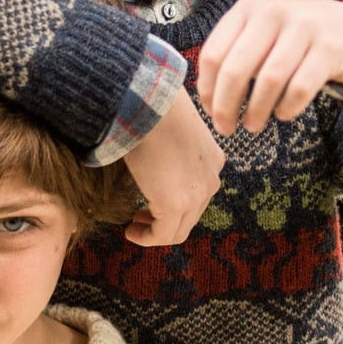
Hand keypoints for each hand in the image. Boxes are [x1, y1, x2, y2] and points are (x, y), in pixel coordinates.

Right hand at [120, 88, 224, 245]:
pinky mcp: (176, 205)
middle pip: (190, 215)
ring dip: (155, 233)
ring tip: (134, 227)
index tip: (151, 204)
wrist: (149, 105)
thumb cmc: (152, 109)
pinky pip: (163, 235)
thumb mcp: (171, 131)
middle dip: (165, 220)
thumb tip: (149, 157)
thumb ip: (169, 149)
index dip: (175, 204)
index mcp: (212, 160)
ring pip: (179, 229)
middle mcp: (211, 180)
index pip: (197, 193)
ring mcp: (197, 194)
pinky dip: (146, 238)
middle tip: (140, 218)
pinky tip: (130, 231)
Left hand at [196, 0, 342, 134]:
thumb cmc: (297, 41)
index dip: (207, 90)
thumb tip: (207, 99)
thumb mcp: (263, 34)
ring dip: (256, 111)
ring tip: (253, 126)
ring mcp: (304, 27)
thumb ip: (235, 54)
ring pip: (268, 80)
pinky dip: (287, 107)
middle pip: (235, 69)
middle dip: (226, 106)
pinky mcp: (329, 48)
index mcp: (247, 9)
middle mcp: (273, 13)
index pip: (213, 54)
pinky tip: (283, 114)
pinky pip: (300, 87)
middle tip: (226, 129)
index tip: (210, 113)